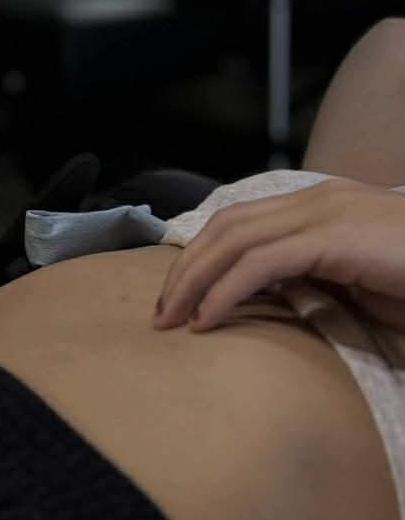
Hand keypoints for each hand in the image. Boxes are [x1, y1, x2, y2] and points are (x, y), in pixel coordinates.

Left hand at [153, 178, 404, 333]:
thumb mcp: (359, 288)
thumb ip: (314, 286)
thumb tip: (268, 304)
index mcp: (321, 207)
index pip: (241, 221)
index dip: (201, 256)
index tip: (177, 297)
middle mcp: (318, 199)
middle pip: (226, 226)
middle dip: (185, 268)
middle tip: (160, 313)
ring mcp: (326, 212)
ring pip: (234, 239)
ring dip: (194, 280)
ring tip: (171, 320)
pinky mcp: (334, 237)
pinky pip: (261, 262)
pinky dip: (225, 290)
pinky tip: (207, 320)